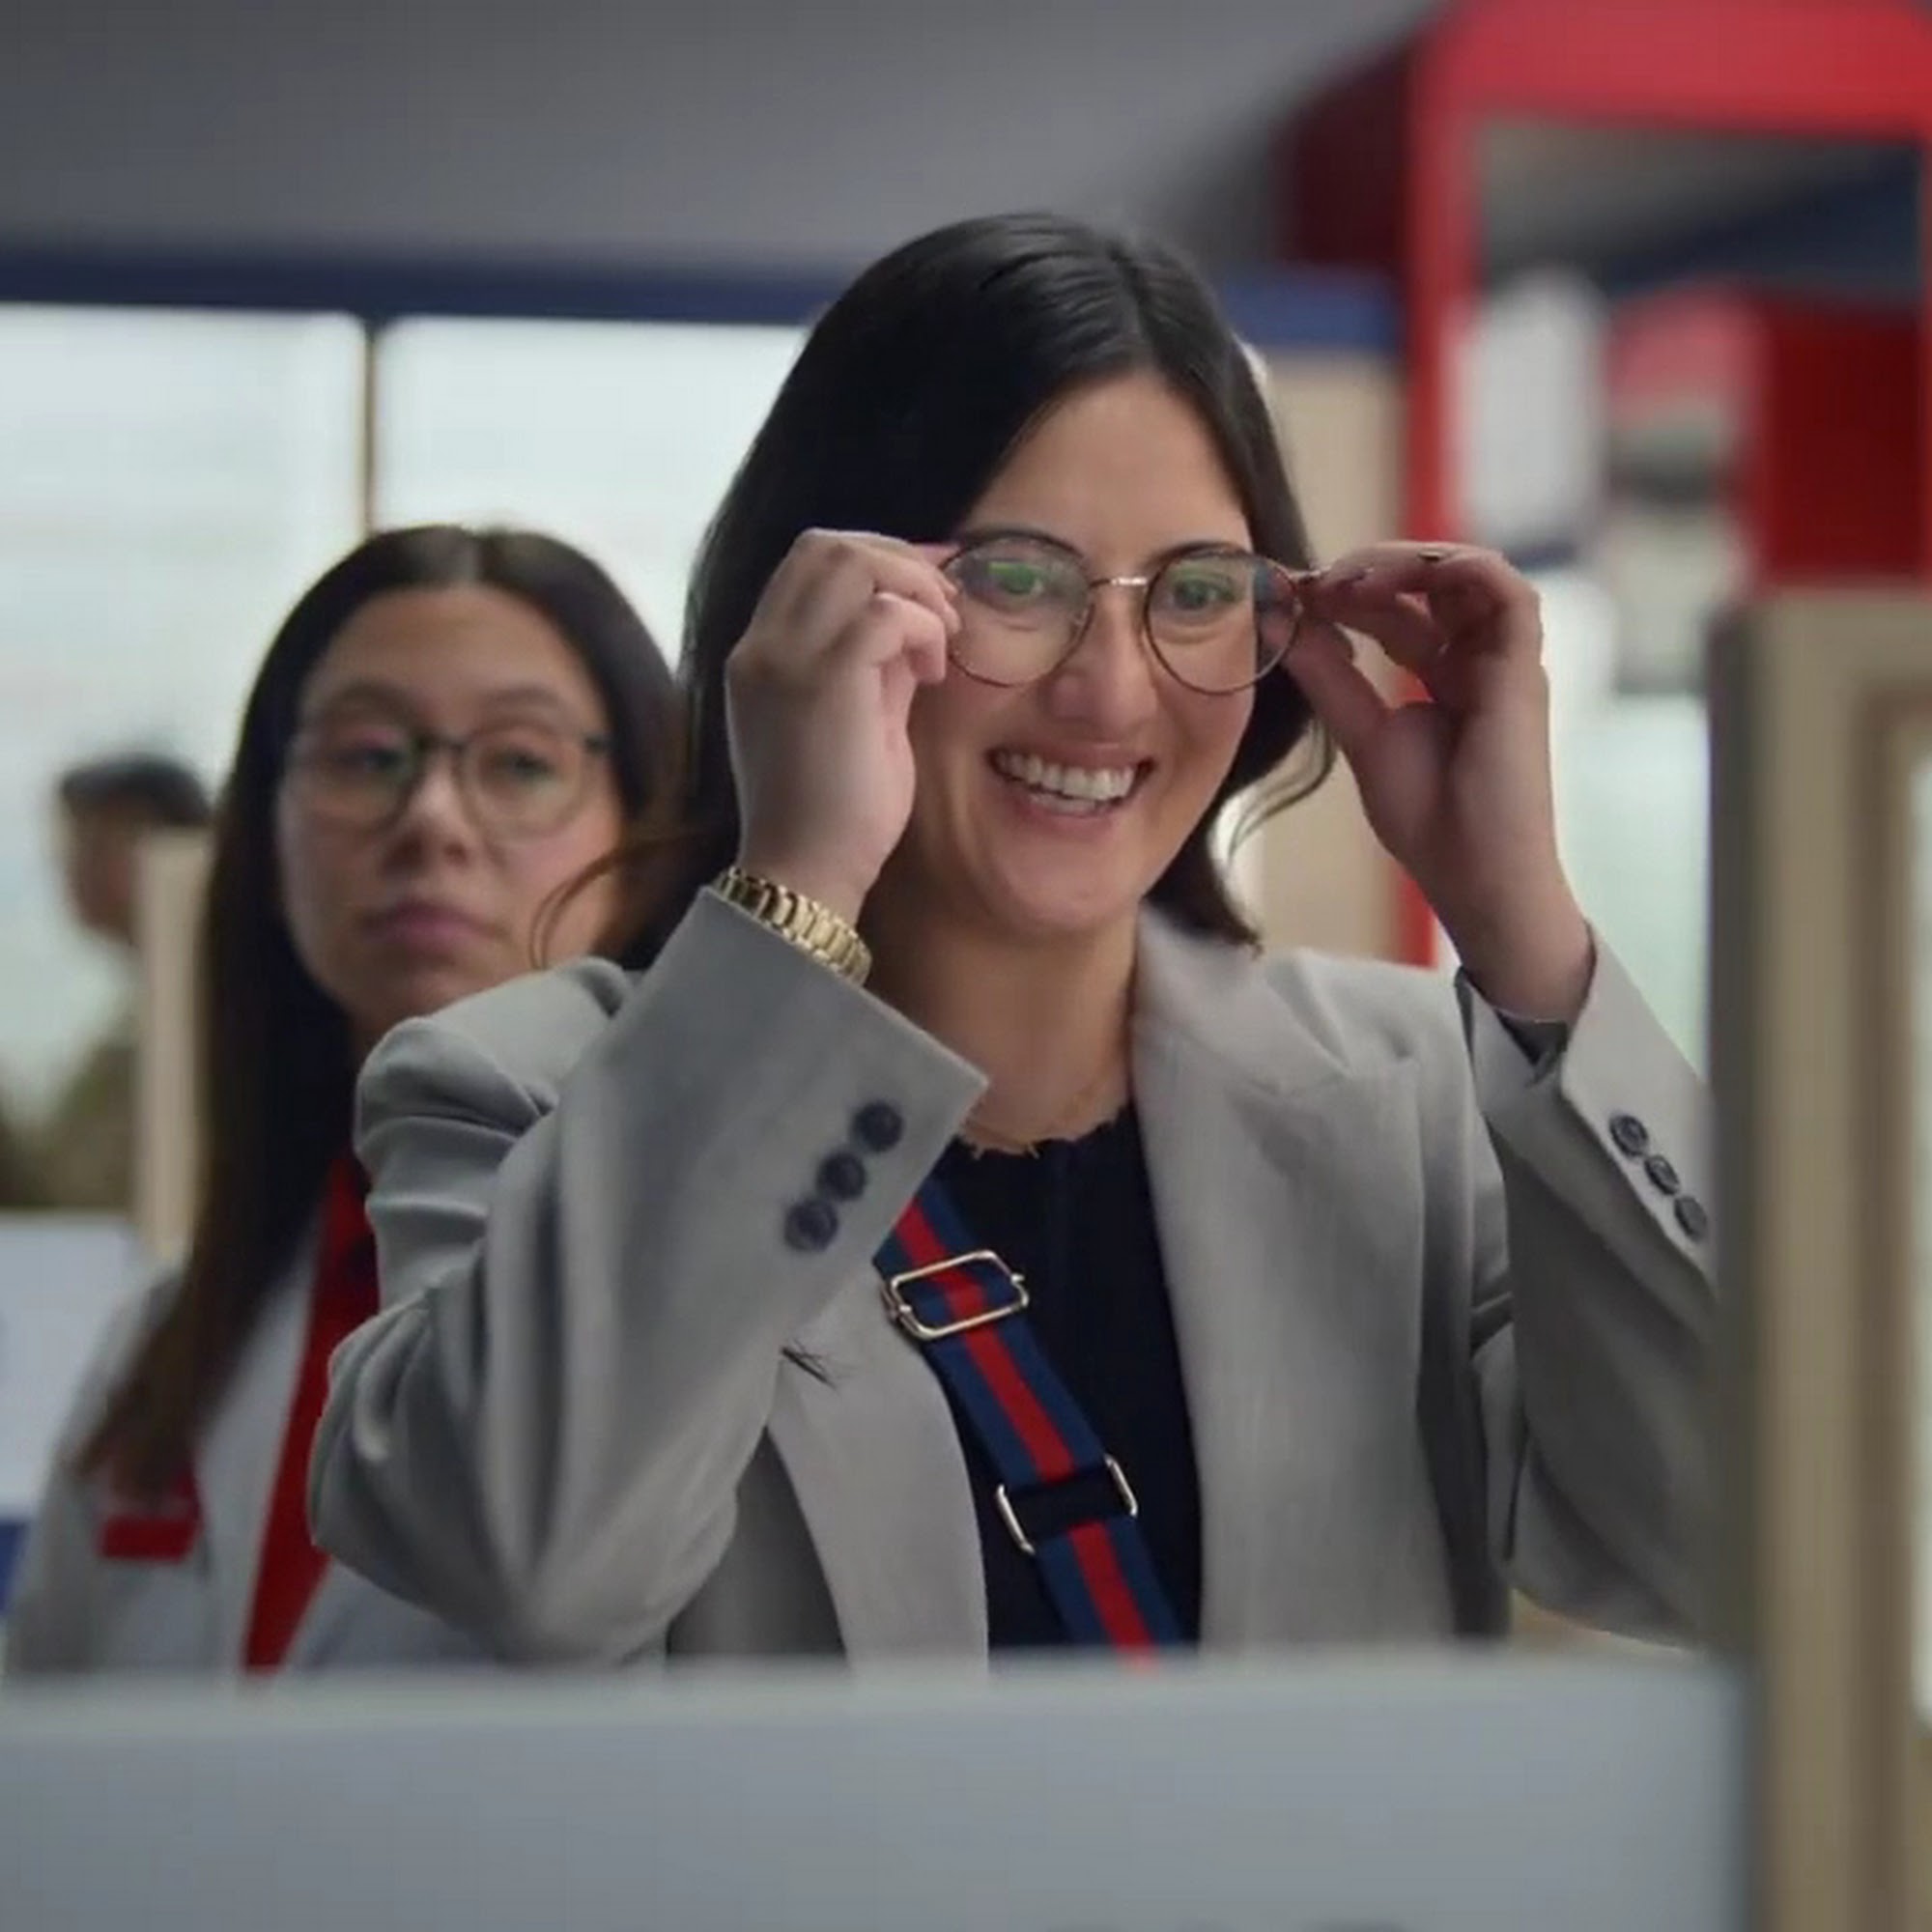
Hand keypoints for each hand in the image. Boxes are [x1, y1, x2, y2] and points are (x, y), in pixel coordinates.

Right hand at [726, 530, 957, 923]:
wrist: (804, 875)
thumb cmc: (833, 817)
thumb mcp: (857, 723)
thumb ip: (877, 668)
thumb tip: (916, 626)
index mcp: (759, 655)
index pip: (808, 561)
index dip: (876, 558)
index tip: (928, 592)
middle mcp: (761, 647)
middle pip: (825, 544)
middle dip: (898, 559)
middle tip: (945, 606)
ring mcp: (785, 659)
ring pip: (852, 561)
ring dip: (913, 588)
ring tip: (942, 639)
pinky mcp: (824, 681)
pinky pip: (884, 613)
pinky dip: (922, 628)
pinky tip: (934, 674)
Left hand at [1281, 541, 1593, 1021]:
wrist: (1474, 874)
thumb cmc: (1430, 821)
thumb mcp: (1361, 734)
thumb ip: (1329, 677)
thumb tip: (1283, 624)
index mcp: (1443, 675)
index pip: (1396, 610)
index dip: (1344, 593)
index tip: (1288, 594)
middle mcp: (1478, 660)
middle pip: (1429, 583)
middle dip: (1367, 570)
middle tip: (1311, 584)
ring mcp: (1504, 661)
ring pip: (1469, 572)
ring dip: (1406, 562)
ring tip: (1347, 582)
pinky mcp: (1524, 668)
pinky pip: (1506, 589)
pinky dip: (1455, 569)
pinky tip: (1394, 583)